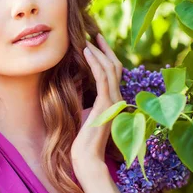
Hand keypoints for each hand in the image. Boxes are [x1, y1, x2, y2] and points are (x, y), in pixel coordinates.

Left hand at [71, 33, 122, 180]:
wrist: (87, 158)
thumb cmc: (82, 140)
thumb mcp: (82, 111)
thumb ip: (82, 95)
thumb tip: (74, 77)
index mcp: (113, 101)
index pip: (113, 73)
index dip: (105, 57)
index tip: (95, 44)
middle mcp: (118, 99)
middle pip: (115, 66)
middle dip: (105, 49)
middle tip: (94, 34)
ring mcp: (114, 101)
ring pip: (110, 69)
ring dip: (98, 52)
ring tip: (87, 40)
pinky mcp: (106, 104)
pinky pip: (102, 77)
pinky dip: (95, 62)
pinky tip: (86, 52)